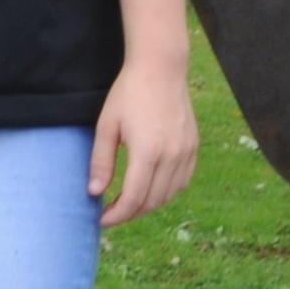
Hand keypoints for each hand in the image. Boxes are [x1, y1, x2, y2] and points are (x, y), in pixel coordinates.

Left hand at [88, 47, 200, 229]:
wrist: (161, 68)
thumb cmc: (128, 94)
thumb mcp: (106, 126)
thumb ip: (101, 162)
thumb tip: (95, 193)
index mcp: (148, 152)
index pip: (133, 199)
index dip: (116, 215)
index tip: (101, 220)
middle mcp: (171, 156)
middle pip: (152, 202)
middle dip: (130, 213)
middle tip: (112, 213)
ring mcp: (186, 152)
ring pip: (169, 195)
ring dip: (148, 205)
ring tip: (129, 202)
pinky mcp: (193, 146)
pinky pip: (182, 181)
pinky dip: (167, 192)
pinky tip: (151, 189)